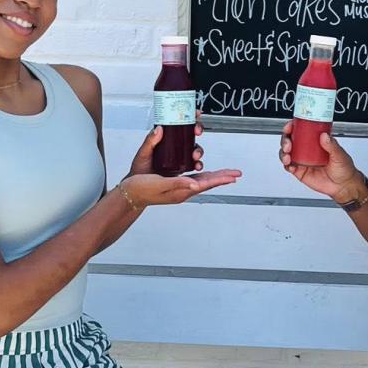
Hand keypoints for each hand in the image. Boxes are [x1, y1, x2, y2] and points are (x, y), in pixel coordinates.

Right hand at [120, 166, 239, 208]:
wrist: (131, 194)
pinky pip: (194, 179)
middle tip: (236, 174)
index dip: (221, 179)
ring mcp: (180, 188)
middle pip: (209, 182)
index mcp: (182, 191)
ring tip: (227, 174)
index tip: (233, 176)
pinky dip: (203, 175)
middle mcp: (184, 190)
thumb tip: (195, 185)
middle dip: (223, 177)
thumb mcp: (160, 184)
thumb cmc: (142, 189)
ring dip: (215, 176)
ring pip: (203, 181)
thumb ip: (177, 183)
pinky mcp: (175, 184)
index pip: (207, 183)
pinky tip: (206, 172)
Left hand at [129, 112, 207, 175]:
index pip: (177, 124)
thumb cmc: (139, 170)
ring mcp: (179, 156)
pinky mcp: (182, 167)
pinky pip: (194, 163)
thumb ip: (150, 141)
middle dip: (197, 130)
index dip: (188, 117)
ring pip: (193, 148)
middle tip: (197, 132)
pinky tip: (197, 166)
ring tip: (195, 155)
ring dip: (198, 150)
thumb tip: (158, 128)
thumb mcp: (143, 153)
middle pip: (189, 134)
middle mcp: (173, 146)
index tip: (195, 113)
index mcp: (163, 139)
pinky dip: (198, 163)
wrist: (141, 189)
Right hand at [278, 122, 362, 202]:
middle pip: (290, 140)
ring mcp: (302, 160)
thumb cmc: (344, 169)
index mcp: (316, 141)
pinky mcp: (300, 172)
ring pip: (287, 153)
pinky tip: (290, 165)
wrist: (343, 186)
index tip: (290, 126)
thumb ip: (332, 145)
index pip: (301, 130)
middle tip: (288, 144)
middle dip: (285, 140)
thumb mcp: (340, 155)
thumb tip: (324, 136)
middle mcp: (307, 149)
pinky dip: (287, 165)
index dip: (292, 126)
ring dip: (283, 153)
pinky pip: (289, 167)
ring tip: (288, 156)